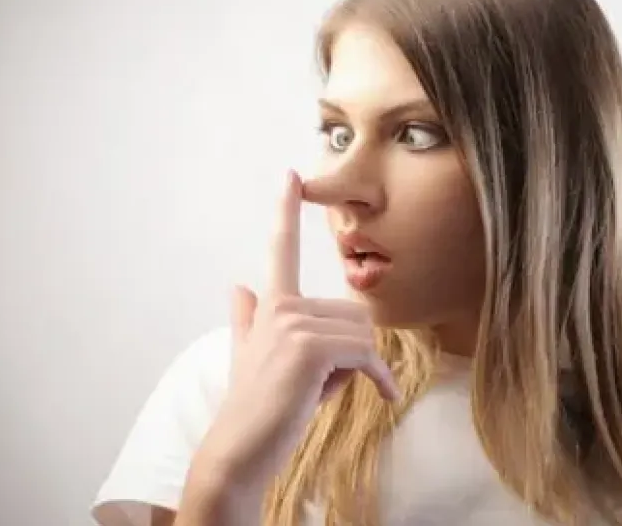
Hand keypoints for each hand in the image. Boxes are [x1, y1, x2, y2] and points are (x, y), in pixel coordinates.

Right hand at [181, 170, 399, 521]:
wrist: (243, 447)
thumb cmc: (259, 405)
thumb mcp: (252, 356)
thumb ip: (248, 319)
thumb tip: (237, 286)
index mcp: (271, 305)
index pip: (280, 250)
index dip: (284, 211)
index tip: (290, 174)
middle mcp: (280, 305)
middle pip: (354, 313)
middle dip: (354, 352)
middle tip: (324, 383)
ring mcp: (293, 323)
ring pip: (362, 333)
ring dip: (360, 367)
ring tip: (324, 390)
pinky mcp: (310, 347)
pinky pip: (366, 353)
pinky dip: (380, 378)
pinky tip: (384, 396)